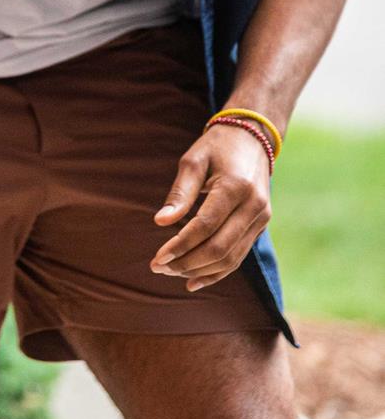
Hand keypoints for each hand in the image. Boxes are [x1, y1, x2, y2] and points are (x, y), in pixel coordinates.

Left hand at [151, 122, 273, 291]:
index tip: (157, 258)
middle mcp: (253, 206)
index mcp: (235, 187)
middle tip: (158, 267)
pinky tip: (194, 280)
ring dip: (199, 270)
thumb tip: (160, 222)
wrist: (253, 138)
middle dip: (186, 263)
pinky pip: (239, 256)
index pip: (205, 226)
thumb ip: (179, 192)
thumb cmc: (216, 147)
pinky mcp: (261, 226)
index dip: (180, 245)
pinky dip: (217, 271)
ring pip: (231, 258)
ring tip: (171, 273)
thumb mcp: (193, 160)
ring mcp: (261, 218)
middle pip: (219, 247)